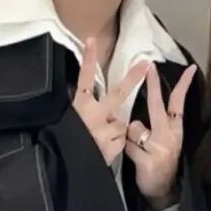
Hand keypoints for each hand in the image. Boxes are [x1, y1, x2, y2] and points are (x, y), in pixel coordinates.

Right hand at [73, 38, 149, 164]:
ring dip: (114, 130)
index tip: (91, 40)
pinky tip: (103, 151)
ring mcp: (107, 129)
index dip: (88, 59)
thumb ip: (81, 111)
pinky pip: (120, 140)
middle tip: (146, 63)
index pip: (84, 79)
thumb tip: (88, 99)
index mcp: (80, 107)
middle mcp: (95, 115)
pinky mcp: (115, 143)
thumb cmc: (64, 145)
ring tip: (98, 141)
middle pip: (118, 94)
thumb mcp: (68, 123)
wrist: (69, 170)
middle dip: (133, 78)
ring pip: (120, 123)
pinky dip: (115, 145)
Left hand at [125, 63, 197, 209]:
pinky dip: (125, 149)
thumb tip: (138, 110)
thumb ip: (155, 124)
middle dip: (153, 85)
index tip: (190, 68)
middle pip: (157, 106)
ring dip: (129, 136)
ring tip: (136, 149)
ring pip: (134, 128)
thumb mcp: (165, 140)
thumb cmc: (160, 160)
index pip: (179, 103)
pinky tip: (133, 158)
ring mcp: (159, 148)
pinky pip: (127, 145)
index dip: (184, 85)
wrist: (163, 190)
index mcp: (175, 129)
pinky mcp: (148, 161)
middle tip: (150, 67)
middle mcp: (170, 136)